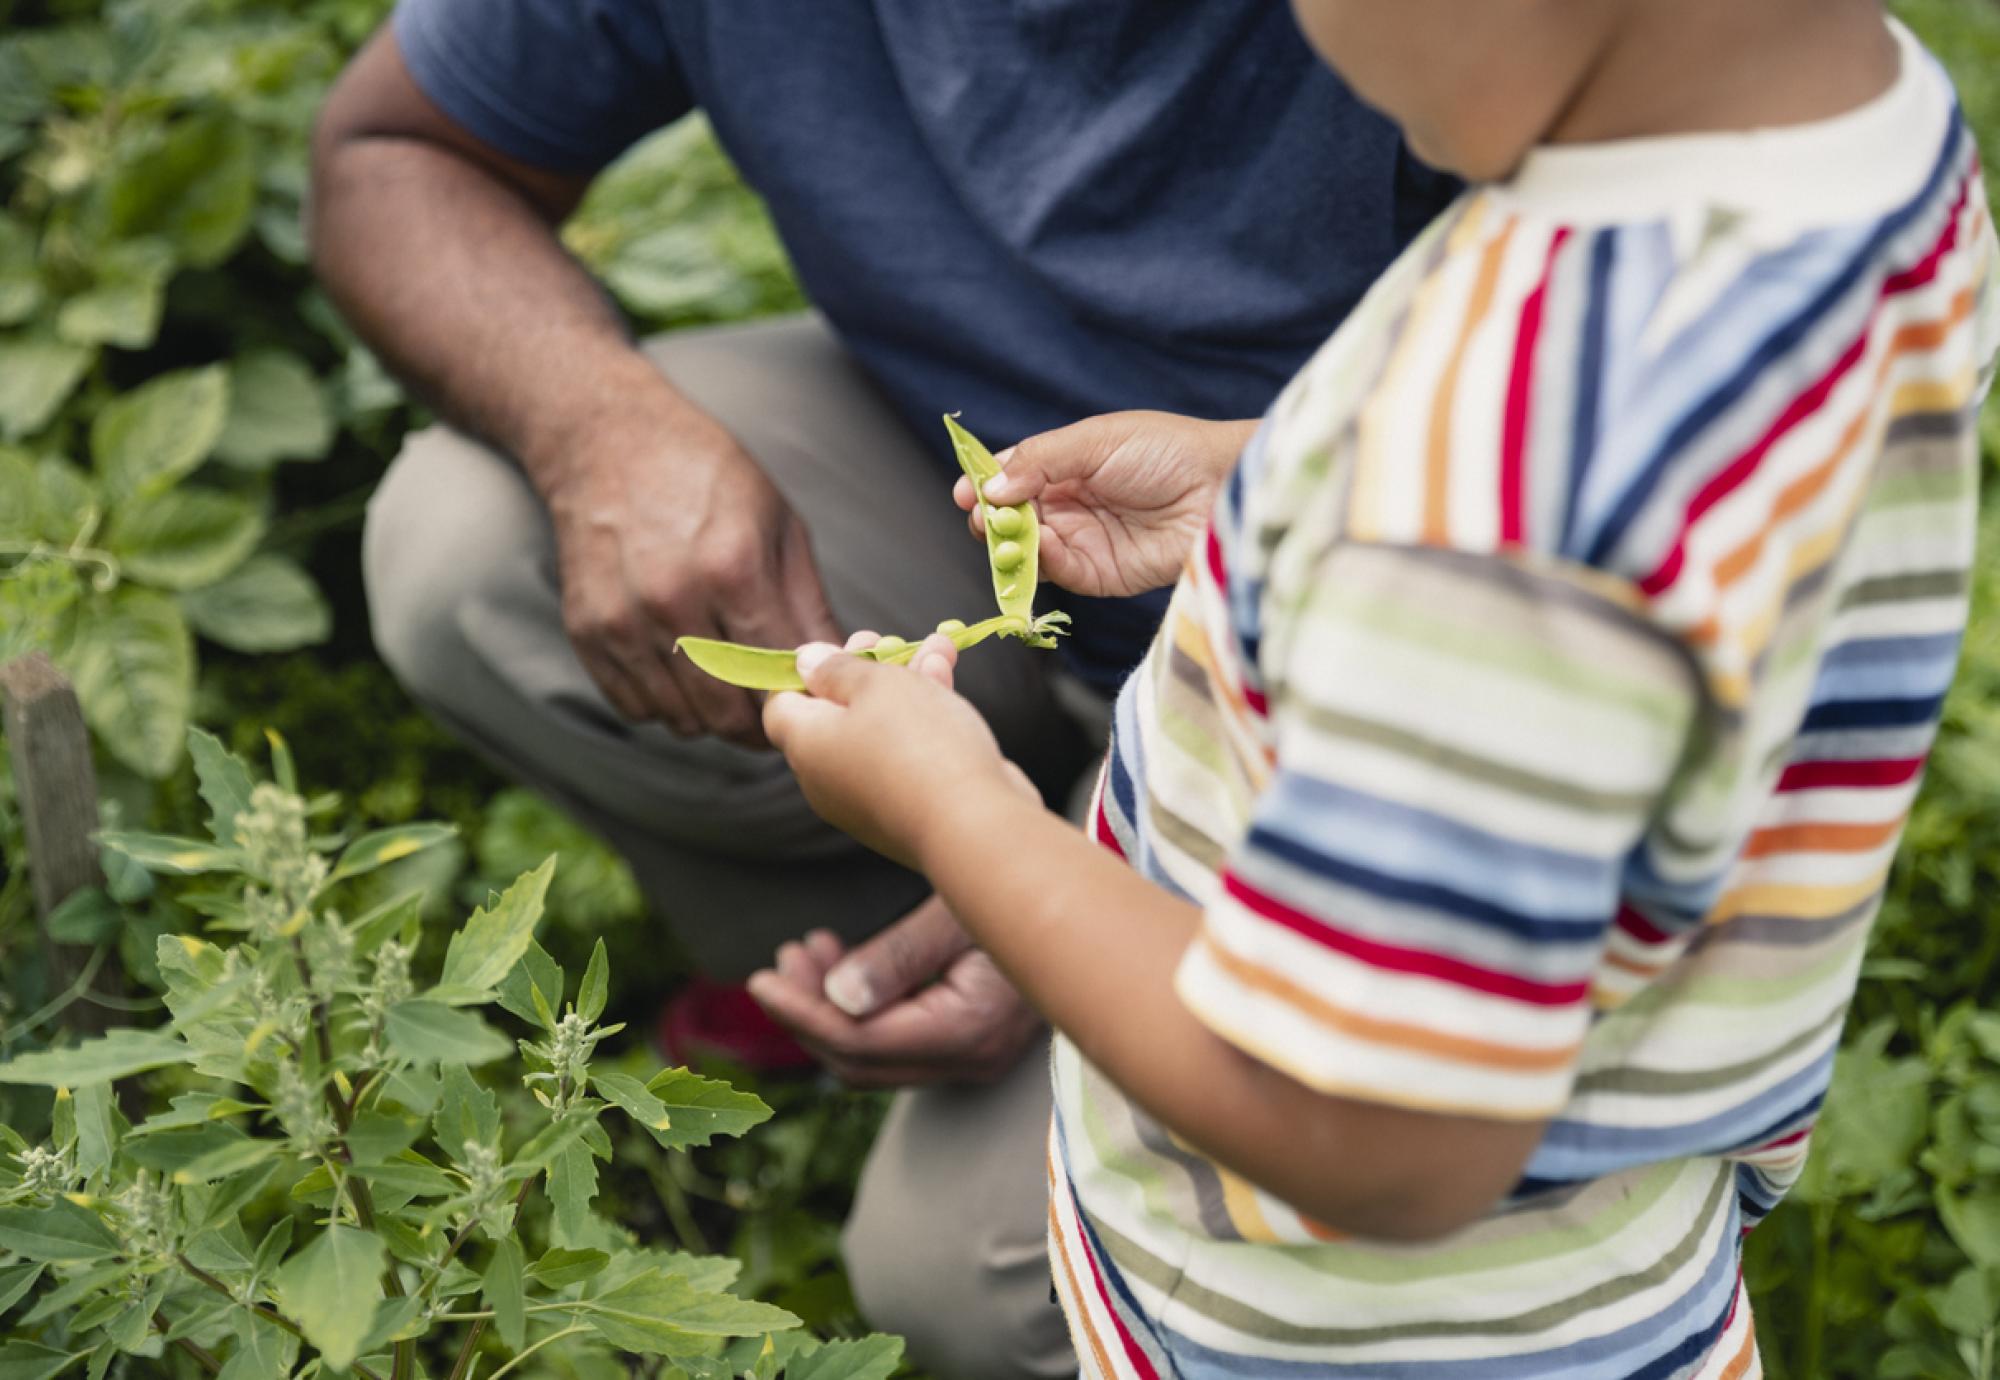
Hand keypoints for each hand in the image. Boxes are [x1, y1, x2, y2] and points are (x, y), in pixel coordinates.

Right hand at [541, 406, 839, 746]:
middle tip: (772, 708)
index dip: (799, 699)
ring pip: (682, 720)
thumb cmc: (706, 475)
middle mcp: (672, 602)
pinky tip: (682, 673)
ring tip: (728, 688)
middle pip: (729, 713)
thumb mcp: (779, 523)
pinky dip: (665, 705)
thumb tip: (837, 667)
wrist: (608, 440)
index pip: (777, 676)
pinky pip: (636, 707)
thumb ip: (808, 605)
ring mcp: (622, 621)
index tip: (809, 701)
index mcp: (732, 569)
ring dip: (712, 718)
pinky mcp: (587, 633)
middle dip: (759, 723)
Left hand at [745, 898, 1043, 1087]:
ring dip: (829, 1010)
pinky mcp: (972, 1041)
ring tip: (805, 950)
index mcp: (972, 1028)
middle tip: (782, 960)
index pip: (863, 1042)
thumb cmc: (1018, 885)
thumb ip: (897, 956)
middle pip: (862, 1062)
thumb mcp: (955, 906)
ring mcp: (975, 1056)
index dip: (803, 1014)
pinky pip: (897, 1042)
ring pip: (875, 1057)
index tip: (760, 980)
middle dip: (809, 1014)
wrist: (1082, 893)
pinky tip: (840, 960)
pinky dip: (858, 1009)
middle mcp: (975, 1058)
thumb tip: (836, 1000)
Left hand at [762, 634, 1036, 868]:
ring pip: (878, 731)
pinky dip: (923, 719)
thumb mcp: (876, 683)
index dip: (802, 672)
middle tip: (884, 641)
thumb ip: (839, 668)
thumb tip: (804, 662)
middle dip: (865, 670)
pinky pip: (905, 756)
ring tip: (936, 647)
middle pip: (835, 715)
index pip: (780, 706)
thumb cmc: (917, 744)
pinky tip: (947, 679)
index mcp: (806, 747)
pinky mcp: (908, 810)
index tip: (836, 649)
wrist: (973, 825)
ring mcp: (868, 800)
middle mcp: (827, 780)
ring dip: (904, 685)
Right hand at [954, 410, 1257, 598]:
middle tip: (982, 518)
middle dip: (990, 519)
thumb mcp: (1096, 441)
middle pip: (1011, 517)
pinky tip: (1039, 548)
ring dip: (1011, 545)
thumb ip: (1040, 460)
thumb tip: (990, 487)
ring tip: (1007, 534)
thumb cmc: (1167, 451)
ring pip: (1027, 550)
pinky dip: (1041, 565)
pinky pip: (1058, 575)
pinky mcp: (1100, 575)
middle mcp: (1069, 504)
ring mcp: (1083, 541)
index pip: (1011, 476)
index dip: (985, 484)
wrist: (1219, 489)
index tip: (965, 491)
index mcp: (1066, 465)